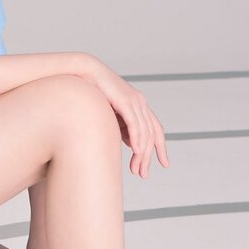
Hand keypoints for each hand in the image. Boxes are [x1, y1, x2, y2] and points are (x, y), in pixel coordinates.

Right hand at [80, 55, 169, 178]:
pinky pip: (135, 123)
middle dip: (149, 157)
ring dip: (142, 154)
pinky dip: (138, 139)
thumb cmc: (95, 93)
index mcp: (139, 105)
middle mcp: (141, 103)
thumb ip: (123, 128)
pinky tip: (137, 151)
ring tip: (137, 170)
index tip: (164, 164)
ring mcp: (135, 101)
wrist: (84, 74)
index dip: (161, 147)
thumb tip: (133, 145)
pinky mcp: (126, 101)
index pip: (156, 130)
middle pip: (152, 135)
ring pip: (145, 132)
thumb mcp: (112, 115)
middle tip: (143, 174)